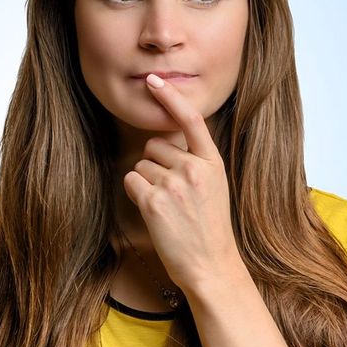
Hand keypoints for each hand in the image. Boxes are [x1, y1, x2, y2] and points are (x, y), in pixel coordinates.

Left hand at [125, 71, 242, 294]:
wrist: (211, 265)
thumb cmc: (210, 228)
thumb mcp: (214, 187)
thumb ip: (195, 162)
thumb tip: (164, 141)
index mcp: (213, 163)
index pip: (191, 121)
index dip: (171, 98)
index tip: (154, 81)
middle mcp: (194, 169)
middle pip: (155, 146)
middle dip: (156, 164)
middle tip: (173, 193)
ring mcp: (174, 185)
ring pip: (141, 164)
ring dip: (146, 182)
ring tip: (167, 206)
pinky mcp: (153, 201)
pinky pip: (132, 181)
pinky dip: (136, 194)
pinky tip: (154, 211)